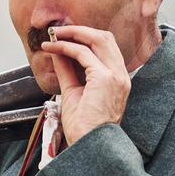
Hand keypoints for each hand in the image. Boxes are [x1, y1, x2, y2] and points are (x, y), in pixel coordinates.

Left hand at [40, 25, 130, 145]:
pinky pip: (83, 53)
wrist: (89, 146)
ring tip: (54, 35)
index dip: (85, 37)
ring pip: (97, 39)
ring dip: (73, 33)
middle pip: (105, 37)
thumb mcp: (73, 92)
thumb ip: (68, 70)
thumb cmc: (84, 127)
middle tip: (57, 30)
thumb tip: (58, 52)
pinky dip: (66, 47)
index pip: (106, 47)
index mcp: (118, 79)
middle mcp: (121, 75)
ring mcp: (115, 76)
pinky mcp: (104, 79)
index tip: (64, 36)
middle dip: (80, 30)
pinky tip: (53, 48)